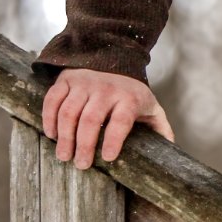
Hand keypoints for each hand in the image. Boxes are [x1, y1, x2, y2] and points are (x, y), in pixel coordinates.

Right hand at [43, 68, 174, 168]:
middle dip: (84, 145)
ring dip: (65, 136)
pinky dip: (49, 118)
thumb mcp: (151, 107)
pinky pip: (53, 100)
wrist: (113, 57)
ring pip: (69, 111)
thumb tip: (171, 150)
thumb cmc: (132, 93)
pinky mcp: (66, 80)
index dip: (113, 139)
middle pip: (91, 119)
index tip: (107, 157)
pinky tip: (52, 135)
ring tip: (64, 156)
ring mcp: (84, 83)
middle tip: (81, 165)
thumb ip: (160, 128)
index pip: (121, 120)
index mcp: (129, 98)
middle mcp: (105, 89)